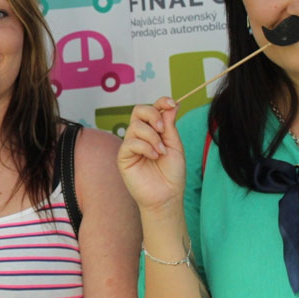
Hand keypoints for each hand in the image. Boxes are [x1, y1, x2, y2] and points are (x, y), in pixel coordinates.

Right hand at [117, 97, 186, 212]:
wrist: (167, 196)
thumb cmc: (172, 174)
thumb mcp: (175, 145)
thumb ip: (170, 125)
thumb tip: (172, 105)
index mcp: (154, 131)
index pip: (153, 109)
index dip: (161, 102)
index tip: (173, 104)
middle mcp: (141, 135)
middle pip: (139, 110)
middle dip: (152, 114)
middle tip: (163, 129)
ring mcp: (131, 145)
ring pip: (136, 126)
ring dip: (152, 137)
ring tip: (161, 152)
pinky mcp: (123, 156)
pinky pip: (131, 142)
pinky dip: (145, 147)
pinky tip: (154, 157)